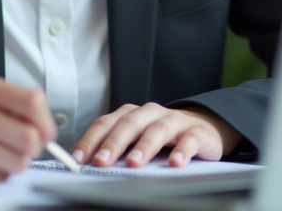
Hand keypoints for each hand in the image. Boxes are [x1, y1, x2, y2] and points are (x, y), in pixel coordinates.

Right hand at [0, 71, 55, 181]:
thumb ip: (11, 102)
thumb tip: (46, 128)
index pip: (32, 100)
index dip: (46, 120)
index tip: (46, 131)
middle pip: (29, 137)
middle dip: (35, 146)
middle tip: (26, 146)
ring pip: (18, 161)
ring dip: (16, 162)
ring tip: (1, 153)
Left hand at [72, 103, 242, 168]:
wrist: (204, 128)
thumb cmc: (164, 138)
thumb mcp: (138, 140)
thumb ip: (119, 149)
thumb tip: (89, 167)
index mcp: (132, 114)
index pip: (106, 123)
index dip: (91, 140)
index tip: (78, 160)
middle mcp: (151, 113)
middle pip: (130, 124)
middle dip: (113, 143)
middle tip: (101, 162)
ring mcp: (175, 121)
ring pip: (157, 129)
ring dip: (144, 146)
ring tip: (134, 164)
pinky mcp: (197, 132)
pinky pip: (189, 139)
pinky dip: (182, 150)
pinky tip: (175, 163)